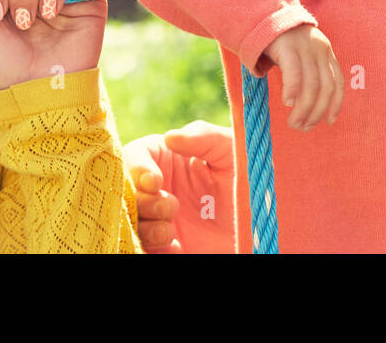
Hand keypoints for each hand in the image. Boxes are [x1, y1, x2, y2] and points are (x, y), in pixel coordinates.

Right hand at [124, 121, 235, 253]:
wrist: (258, 227)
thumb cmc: (246, 180)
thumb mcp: (231, 151)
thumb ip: (205, 137)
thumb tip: (170, 136)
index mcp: (166, 157)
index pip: (135, 155)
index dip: (137, 167)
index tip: (154, 181)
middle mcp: (156, 187)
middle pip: (126, 189)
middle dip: (143, 201)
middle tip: (171, 208)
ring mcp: (156, 216)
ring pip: (129, 220)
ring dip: (147, 227)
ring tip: (171, 232)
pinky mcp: (161, 245)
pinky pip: (142, 247)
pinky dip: (154, 248)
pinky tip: (177, 247)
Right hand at [263, 24, 343, 130]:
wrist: (263, 17)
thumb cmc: (281, 45)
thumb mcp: (301, 57)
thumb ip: (308, 75)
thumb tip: (308, 106)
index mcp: (326, 52)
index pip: (337, 82)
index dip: (335, 104)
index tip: (329, 121)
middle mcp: (320, 49)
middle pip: (325, 87)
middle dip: (316, 112)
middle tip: (302, 127)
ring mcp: (305, 46)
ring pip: (311, 84)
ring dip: (304, 108)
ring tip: (294, 123)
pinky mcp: (288, 45)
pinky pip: (294, 72)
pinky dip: (293, 90)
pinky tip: (287, 103)